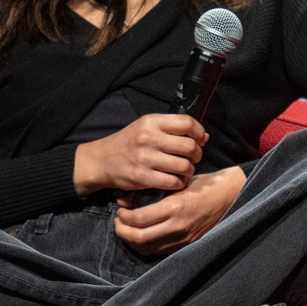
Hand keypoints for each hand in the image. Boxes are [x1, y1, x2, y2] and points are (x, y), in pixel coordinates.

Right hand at [74, 113, 206, 195]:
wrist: (101, 160)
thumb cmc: (129, 143)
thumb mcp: (147, 127)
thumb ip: (173, 129)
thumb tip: (205, 137)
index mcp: (151, 122)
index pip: (187, 122)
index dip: (199, 132)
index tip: (200, 140)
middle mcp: (148, 138)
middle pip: (189, 146)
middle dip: (197, 154)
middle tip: (193, 158)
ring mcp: (145, 158)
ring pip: (184, 166)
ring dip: (189, 171)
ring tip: (184, 170)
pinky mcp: (142, 177)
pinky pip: (173, 182)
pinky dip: (179, 183)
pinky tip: (175, 180)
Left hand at [114, 166, 245, 254]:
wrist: (232, 195)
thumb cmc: (205, 184)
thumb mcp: (179, 182)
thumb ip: (155, 191)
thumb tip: (127, 199)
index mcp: (175, 207)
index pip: (137, 220)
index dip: (122, 217)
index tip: (120, 209)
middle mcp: (178, 226)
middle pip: (138, 238)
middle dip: (122, 231)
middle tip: (119, 221)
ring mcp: (184, 238)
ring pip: (146, 248)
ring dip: (132, 240)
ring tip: (129, 229)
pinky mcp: (188, 244)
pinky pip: (160, 251)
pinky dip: (146, 245)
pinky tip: (145, 235)